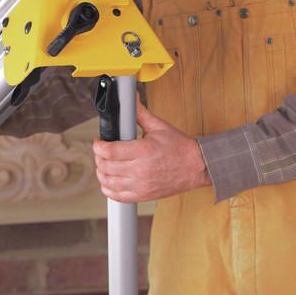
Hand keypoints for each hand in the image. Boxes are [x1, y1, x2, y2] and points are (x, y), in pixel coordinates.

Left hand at [93, 100, 210, 201]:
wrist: (197, 167)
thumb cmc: (179, 147)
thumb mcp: (159, 126)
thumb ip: (140, 113)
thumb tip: (131, 98)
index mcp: (143, 151)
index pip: (110, 151)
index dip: (98, 146)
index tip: (98, 141)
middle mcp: (141, 170)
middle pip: (106, 166)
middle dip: (98, 157)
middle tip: (101, 150)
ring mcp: (141, 185)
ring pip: (108, 182)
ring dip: (101, 172)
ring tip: (105, 164)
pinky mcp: (143, 195)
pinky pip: (117, 196)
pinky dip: (108, 188)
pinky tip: (110, 180)